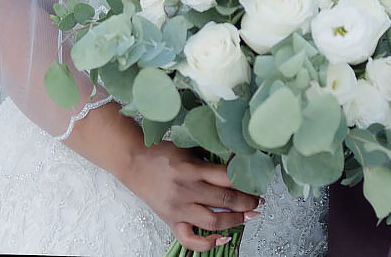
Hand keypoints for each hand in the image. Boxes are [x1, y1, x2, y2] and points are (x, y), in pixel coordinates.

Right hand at [119, 141, 261, 251]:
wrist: (132, 162)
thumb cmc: (161, 154)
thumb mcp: (187, 148)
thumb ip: (209, 156)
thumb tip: (237, 162)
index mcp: (192, 168)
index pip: (227, 177)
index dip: (246, 182)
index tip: (256, 184)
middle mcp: (186, 189)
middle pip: (225, 199)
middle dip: (247, 202)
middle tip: (258, 202)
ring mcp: (178, 208)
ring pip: (213, 220)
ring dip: (235, 220)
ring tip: (248, 216)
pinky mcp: (171, 221)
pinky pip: (190, 239)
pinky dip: (208, 243)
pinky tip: (223, 239)